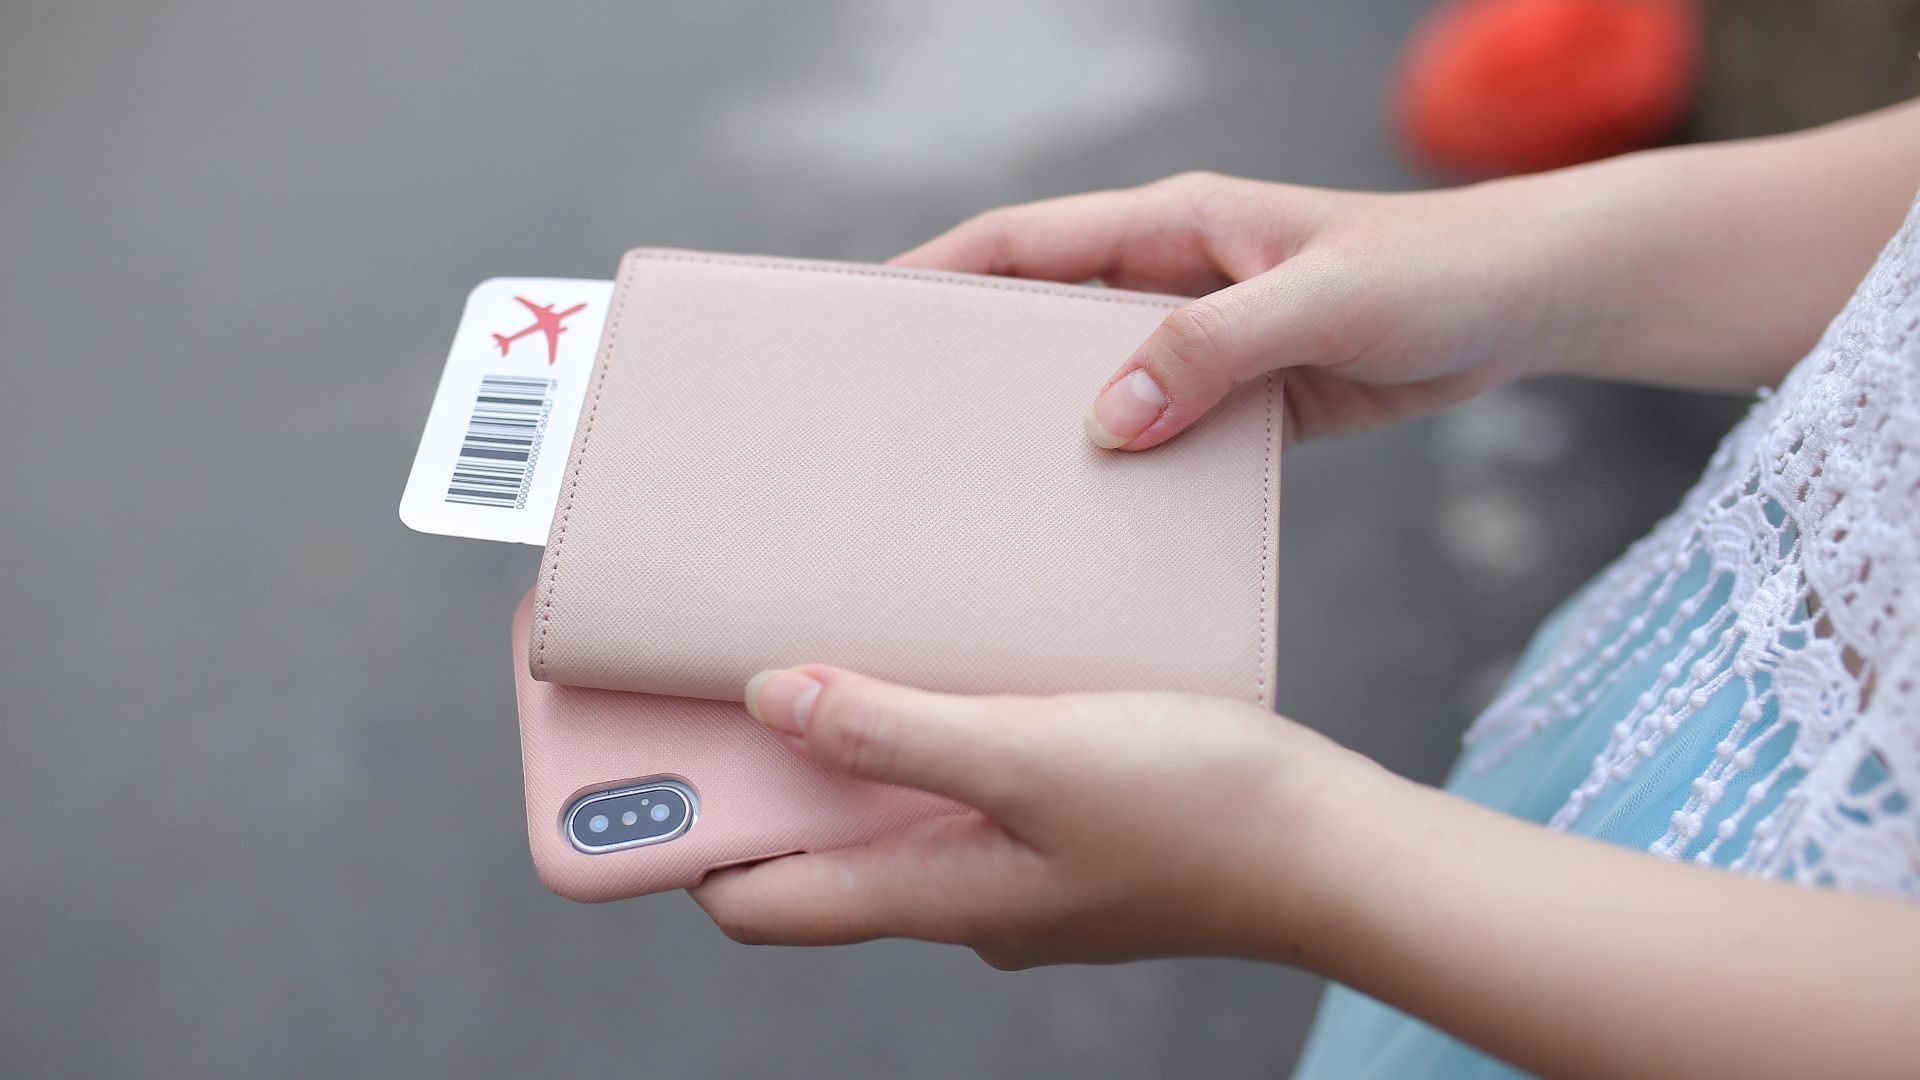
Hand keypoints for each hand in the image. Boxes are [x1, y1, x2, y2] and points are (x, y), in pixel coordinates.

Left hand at [690, 666, 1379, 968]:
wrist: (1337, 846)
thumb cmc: (1200, 811)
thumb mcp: (1032, 757)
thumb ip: (896, 732)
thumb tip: (769, 699)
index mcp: (932, 896)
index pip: (759, 900)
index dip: (679, 848)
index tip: (625, 777)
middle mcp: (959, 894)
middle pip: (812, 849)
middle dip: (749, 780)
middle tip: (701, 679)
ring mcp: (1014, 867)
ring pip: (888, 813)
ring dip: (839, 748)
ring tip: (812, 648)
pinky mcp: (1064, 828)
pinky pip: (962, 786)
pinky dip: (925, 736)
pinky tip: (943, 664)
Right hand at [892, 171, 1565, 447]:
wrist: (1525, 302)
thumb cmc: (1434, 271)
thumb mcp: (1323, 301)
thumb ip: (1215, 350)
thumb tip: (1109, 420)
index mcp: (1174, 225)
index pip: (1024, 241)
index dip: (939, 274)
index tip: (871, 321)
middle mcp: (1172, 278)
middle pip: (1042, 318)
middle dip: (973, 364)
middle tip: (907, 431)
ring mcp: (1205, 339)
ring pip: (1096, 382)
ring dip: (1050, 428)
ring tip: (988, 493)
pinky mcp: (1243, 397)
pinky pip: (1162, 432)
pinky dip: (1126, 469)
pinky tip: (1100, 521)